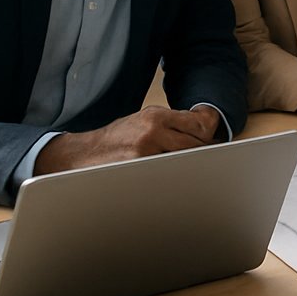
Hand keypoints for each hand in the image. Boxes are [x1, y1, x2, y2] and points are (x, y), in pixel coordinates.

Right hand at [35, 105, 218, 174]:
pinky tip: (173, 180)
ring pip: (182, 159)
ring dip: (189, 166)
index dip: (207, 138)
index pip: (196, 126)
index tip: (213, 146)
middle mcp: (153, 130)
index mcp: (156, 115)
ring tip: (194, 174)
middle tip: (209, 164)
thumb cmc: (116, 138)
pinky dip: (173, 176)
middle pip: (194, 144)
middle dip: (202, 154)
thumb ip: (169, 123)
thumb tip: (199, 131)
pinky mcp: (139, 168)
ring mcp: (146, 150)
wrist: (83, 154)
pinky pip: (166, 173)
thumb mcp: (142, 120)